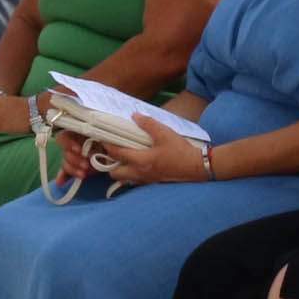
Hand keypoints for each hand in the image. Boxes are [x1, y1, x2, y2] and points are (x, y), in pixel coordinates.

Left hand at [88, 124, 210, 187]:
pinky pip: (134, 180)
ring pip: (124, 178)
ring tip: (122, 158)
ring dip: (120, 169)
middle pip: (114, 173)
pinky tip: (136, 163)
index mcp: (141, 160)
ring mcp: (145, 180)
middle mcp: (140, 173)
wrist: (196, 167)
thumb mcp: (165, 133)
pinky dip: (130, 173)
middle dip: (109, 163)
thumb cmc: (180, 151)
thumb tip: (134, 116)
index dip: (107, 145)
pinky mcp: (152, 182)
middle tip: (112, 151)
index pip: (116, 154)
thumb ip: (148, 124)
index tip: (101, 138)